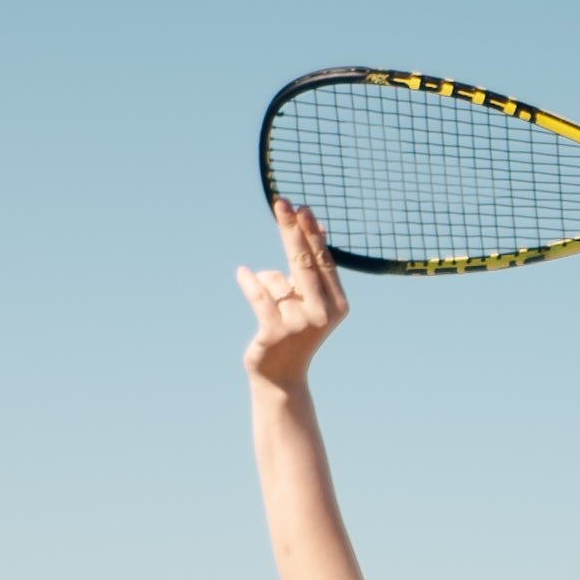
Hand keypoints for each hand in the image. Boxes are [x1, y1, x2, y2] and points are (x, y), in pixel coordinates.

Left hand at [236, 197, 348, 386]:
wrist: (282, 377)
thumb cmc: (297, 330)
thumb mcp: (311, 300)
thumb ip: (314, 267)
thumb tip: (318, 226)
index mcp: (337, 304)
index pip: (322, 260)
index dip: (310, 233)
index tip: (300, 208)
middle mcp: (322, 314)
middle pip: (303, 261)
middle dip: (291, 229)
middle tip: (281, 202)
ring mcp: (299, 324)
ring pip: (275, 279)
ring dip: (267, 284)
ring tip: (272, 309)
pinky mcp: (275, 332)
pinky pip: (258, 294)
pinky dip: (248, 282)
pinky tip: (242, 273)